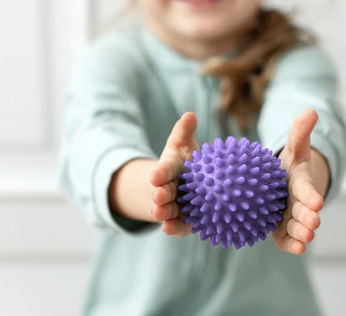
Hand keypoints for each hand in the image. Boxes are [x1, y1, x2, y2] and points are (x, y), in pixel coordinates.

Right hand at [149, 112, 198, 235]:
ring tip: (159, 214)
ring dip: (163, 212)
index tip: (156, 176)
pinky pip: (176, 226)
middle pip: (163, 193)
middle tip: (158, 195)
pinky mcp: (182, 221)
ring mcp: (174, 206)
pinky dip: (172, 228)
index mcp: (168, 170)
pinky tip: (169, 229)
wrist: (188, 186)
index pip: (163, 171)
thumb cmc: (187, 161)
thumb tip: (190, 115)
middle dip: (160, 195)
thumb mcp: (183, 144)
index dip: (159, 174)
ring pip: (166, 211)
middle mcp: (168, 190)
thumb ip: (184, 131)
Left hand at [272, 109, 326, 254]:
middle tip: (313, 223)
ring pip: (296, 227)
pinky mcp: (280, 230)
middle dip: (309, 218)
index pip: (307, 190)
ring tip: (306, 239)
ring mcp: (290, 218)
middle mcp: (298, 203)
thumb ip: (300, 132)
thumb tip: (311, 111)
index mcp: (301, 184)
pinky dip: (292, 244)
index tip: (317, 201)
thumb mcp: (294, 148)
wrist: (280, 186)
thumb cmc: (287, 166)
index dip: (311, 196)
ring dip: (301, 233)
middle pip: (304, 212)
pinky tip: (297, 248)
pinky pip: (285, 239)